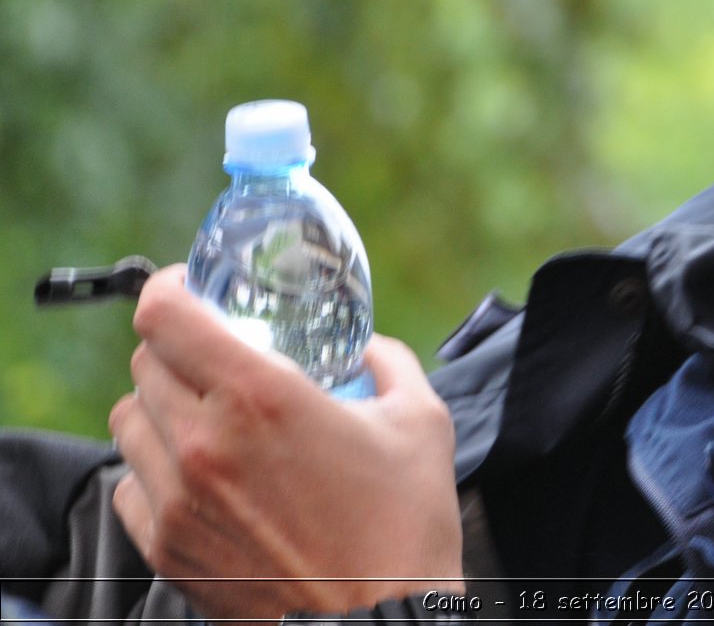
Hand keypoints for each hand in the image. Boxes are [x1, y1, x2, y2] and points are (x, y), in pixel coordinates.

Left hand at [109, 266, 464, 619]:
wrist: (381, 623)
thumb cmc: (405, 527)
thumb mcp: (420, 421)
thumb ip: (389, 364)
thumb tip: (369, 348)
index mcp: (262, 397)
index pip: (165, 315)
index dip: (169, 287)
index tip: (189, 287)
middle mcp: (205, 444)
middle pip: (146, 363)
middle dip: (179, 348)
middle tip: (216, 355)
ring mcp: (179, 501)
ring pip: (128, 422)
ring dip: (161, 407)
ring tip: (205, 417)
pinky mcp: (169, 550)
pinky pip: (129, 486)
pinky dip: (155, 471)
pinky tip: (201, 475)